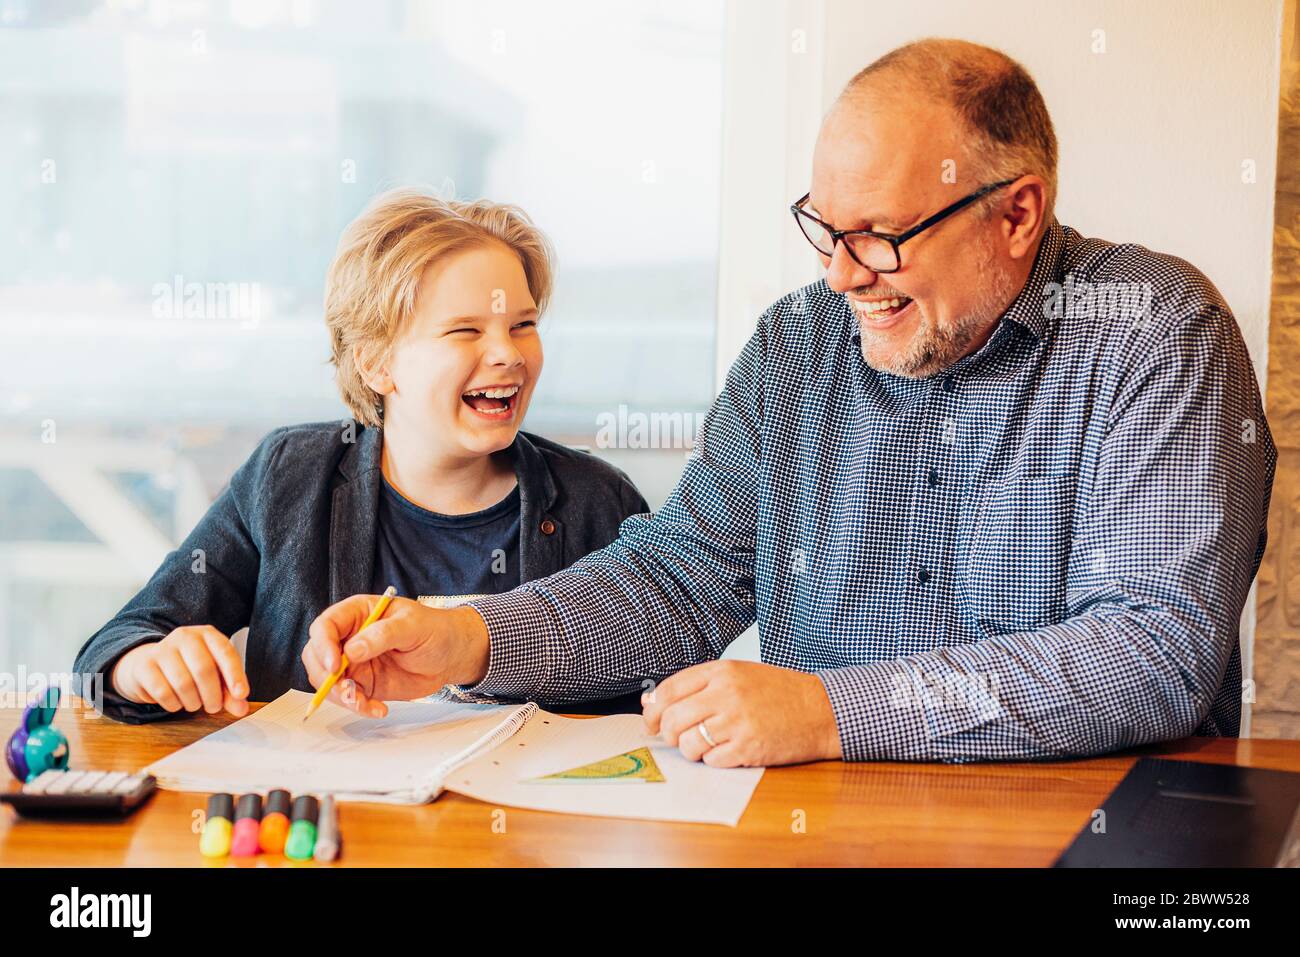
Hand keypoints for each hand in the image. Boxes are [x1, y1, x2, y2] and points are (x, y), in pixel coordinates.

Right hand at [110, 626, 249, 716]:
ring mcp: (162, 649)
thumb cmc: (188, 668)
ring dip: (193, 702)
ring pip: (183, 684)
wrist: (147, 664)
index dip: (235, 675)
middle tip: (214, 707)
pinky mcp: (144, 665)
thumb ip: (229, 692)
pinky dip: (173, 704)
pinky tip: (176, 702)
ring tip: (194, 704)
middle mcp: (185, 636)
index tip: (241, 694)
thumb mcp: (213, 675)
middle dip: (213, 695)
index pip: (225, 652)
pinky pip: (163, 692)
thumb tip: (241, 710)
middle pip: (204, 670)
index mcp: (207, 634)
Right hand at [303, 594, 490, 717]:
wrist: (451, 655)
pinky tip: (378, 709)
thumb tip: (352, 650)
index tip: (334, 665)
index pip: (325, 626)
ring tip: (365, 704)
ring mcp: (354, 662)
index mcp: (357, 613)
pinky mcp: (363, 682)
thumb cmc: (434, 630)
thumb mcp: (413, 626)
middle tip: (349, 691)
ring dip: (341, 696)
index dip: (323, 645)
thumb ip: (383, 635)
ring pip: (327, 681)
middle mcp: (349, 637)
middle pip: (316, 656)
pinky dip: (357, 707)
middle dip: (326, 677)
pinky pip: (348, 697)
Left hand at [641, 660, 841, 766]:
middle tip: (678, 738)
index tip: (651, 721)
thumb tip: (653, 702)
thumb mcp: (738, 675)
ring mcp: (737, 721)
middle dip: (668, 734)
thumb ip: (699, 686)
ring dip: (691, 750)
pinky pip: (711, 760)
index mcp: (721, 671)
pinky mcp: (748, 747)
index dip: (653, 710)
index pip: (669, 690)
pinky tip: (728, 751)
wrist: (820, 709)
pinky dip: (714, 760)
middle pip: (672, 719)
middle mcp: (726, 693)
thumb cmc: (778, 692)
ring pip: (688, 743)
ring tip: (707, 745)